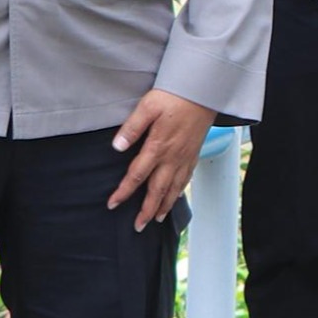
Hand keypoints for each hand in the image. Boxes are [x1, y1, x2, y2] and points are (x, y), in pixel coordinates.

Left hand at [108, 88, 215, 230]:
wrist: (204, 91)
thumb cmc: (174, 96)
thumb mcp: (148, 106)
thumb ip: (132, 128)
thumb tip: (117, 147)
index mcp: (158, 146)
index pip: (137, 175)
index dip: (124, 191)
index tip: (113, 204)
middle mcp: (172, 157)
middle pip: (157, 190)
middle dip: (147, 210)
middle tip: (138, 227)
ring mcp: (185, 157)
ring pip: (174, 188)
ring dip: (164, 206)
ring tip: (157, 219)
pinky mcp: (194, 153)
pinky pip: (186, 178)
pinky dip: (179, 192)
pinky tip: (176, 197)